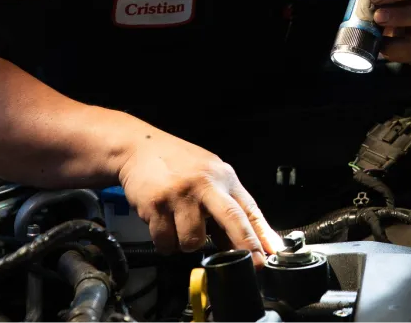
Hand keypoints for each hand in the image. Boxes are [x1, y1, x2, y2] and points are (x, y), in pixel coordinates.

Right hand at [118, 129, 282, 266]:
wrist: (140, 147)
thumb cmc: (179, 164)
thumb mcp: (210, 176)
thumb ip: (229, 205)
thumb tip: (252, 240)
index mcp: (222, 177)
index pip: (248, 208)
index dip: (261, 234)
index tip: (271, 253)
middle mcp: (204, 184)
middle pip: (232, 218)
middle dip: (245, 244)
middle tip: (254, 264)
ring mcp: (180, 195)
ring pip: (193, 241)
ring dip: (186, 243)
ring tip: (180, 225)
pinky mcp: (156, 205)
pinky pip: (166, 242)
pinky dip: (165, 242)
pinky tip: (163, 224)